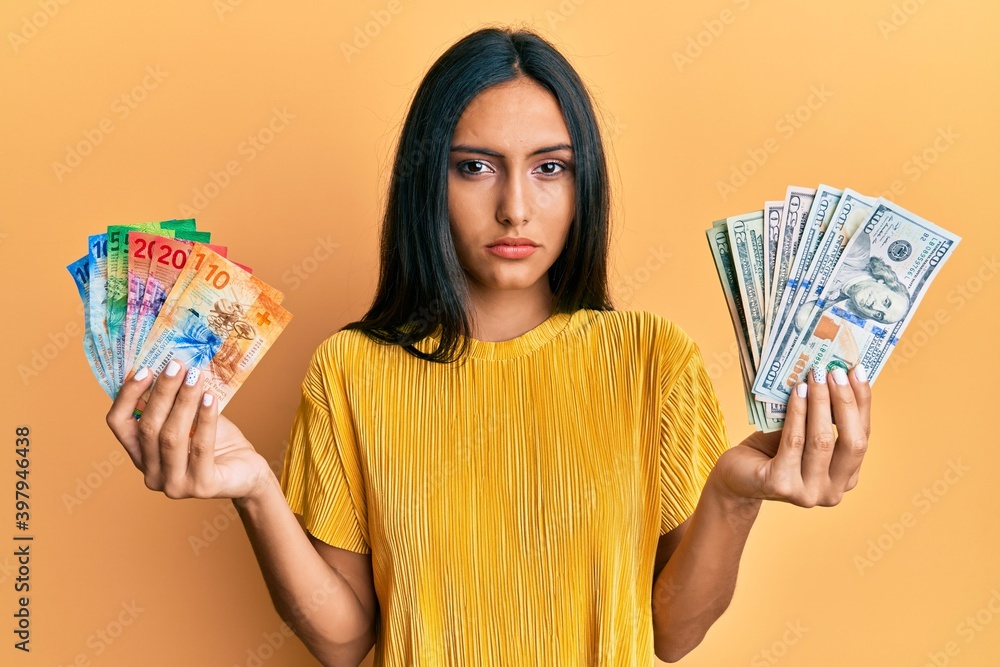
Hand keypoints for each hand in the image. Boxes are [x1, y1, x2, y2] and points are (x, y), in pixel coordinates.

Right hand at [105, 359, 272, 501]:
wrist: (247, 472)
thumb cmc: (217, 443)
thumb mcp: (191, 419)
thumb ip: (175, 402)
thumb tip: (170, 365)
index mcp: (141, 456)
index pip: (119, 424)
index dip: (128, 396)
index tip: (145, 369)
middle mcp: (152, 475)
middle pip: (148, 428)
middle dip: (162, 392)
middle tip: (177, 366)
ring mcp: (175, 485)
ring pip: (171, 437)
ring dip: (184, 401)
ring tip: (196, 376)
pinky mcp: (203, 487)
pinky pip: (201, 448)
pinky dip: (206, 419)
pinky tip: (210, 398)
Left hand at [713, 364, 870, 507]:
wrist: (737, 476)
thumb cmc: (773, 451)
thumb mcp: (804, 432)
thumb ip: (822, 415)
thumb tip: (835, 373)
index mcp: (846, 478)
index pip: (863, 436)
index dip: (862, 402)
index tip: (858, 370)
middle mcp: (832, 492)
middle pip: (851, 442)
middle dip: (845, 402)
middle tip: (835, 371)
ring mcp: (808, 493)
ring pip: (822, 441)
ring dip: (820, 403)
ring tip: (814, 376)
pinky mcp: (781, 486)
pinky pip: (794, 442)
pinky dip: (797, 413)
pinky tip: (796, 391)